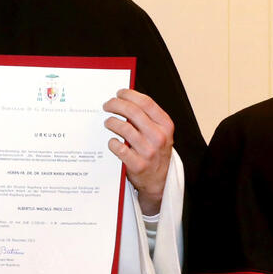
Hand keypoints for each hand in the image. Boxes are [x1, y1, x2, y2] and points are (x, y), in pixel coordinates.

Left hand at [103, 89, 173, 216]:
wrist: (159, 180)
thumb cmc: (156, 152)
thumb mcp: (161, 133)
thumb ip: (148, 118)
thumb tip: (126, 100)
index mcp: (165, 125)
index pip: (145, 102)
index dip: (129, 94)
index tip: (119, 93)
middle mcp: (159, 137)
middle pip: (132, 111)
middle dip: (115, 104)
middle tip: (107, 105)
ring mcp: (148, 152)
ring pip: (123, 128)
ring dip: (111, 122)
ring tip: (108, 122)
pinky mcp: (137, 165)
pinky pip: (118, 148)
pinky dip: (112, 142)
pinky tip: (112, 142)